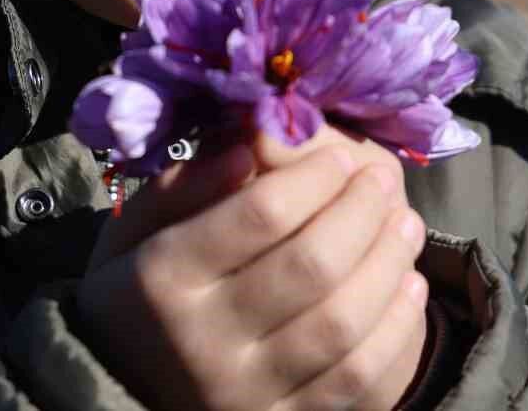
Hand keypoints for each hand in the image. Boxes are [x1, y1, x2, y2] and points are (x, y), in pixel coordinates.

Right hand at [77, 126, 429, 410]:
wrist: (120, 392)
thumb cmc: (135, 293)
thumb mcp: (134, 228)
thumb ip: (188, 183)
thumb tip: (255, 141)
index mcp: (162, 279)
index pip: (259, 215)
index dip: (313, 177)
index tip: (339, 157)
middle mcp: (203, 342)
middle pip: (311, 267)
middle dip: (361, 213)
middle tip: (382, 181)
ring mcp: (246, 394)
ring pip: (342, 325)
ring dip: (389, 265)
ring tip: (406, 223)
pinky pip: (358, 381)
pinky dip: (396, 330)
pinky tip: (407, 287)